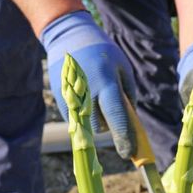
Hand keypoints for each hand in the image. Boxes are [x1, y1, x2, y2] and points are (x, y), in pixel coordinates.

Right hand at [41, 10, 136, 158]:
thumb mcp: (123, 68)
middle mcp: (87, 94)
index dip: (124, 138)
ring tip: (98, 96)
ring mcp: (72, 99)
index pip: (116, 118)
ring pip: (89, 126)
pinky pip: (78, 119)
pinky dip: (86, 114)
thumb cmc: (103, 53)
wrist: (69, 40)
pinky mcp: (62, 101)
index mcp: (106, 84)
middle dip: (111, 124)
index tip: (130, 153)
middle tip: (112, 106)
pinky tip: (87, 95)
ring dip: (98, 120)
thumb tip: (130, 122)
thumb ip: (128, 95)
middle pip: (102, 126)